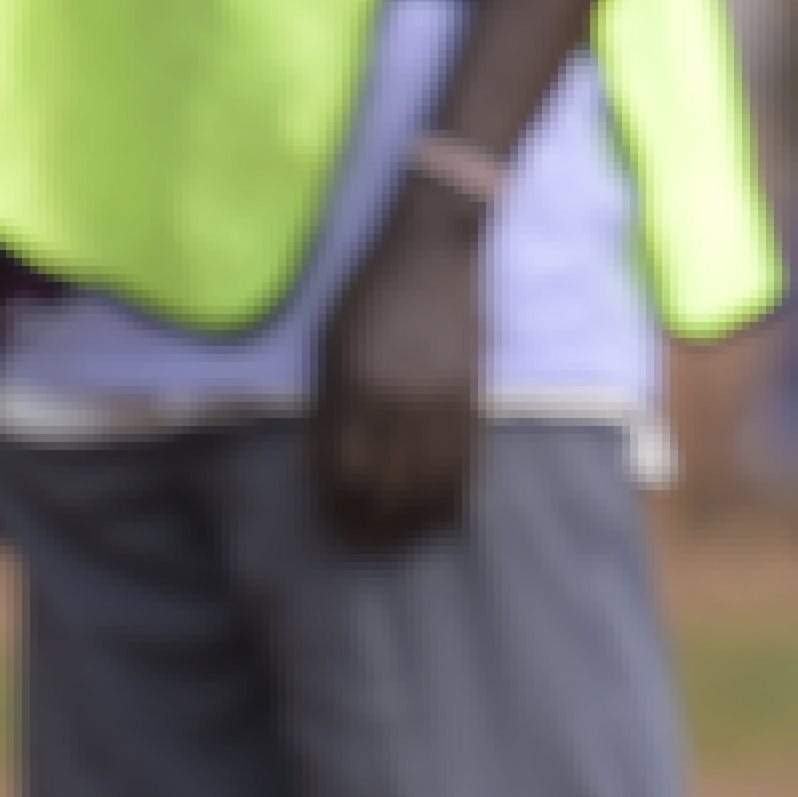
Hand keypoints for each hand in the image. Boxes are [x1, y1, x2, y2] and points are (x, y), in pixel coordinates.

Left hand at [310, 183, 493, 548]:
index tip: (332, 521)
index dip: (335, 506)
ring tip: (399, 538)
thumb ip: (330, 403)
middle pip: (383, 490)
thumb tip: (326, 462)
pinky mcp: (470, 400)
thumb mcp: (331, 344)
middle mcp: (394, 404)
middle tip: (362, 543)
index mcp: (351, 390)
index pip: (340, 472)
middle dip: (370, 526)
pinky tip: (440, 514)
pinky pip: (464, 466)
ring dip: (411, 523)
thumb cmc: (370, 295)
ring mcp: (437, 404)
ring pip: (427, 487)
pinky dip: (452, 499)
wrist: (430, 253)